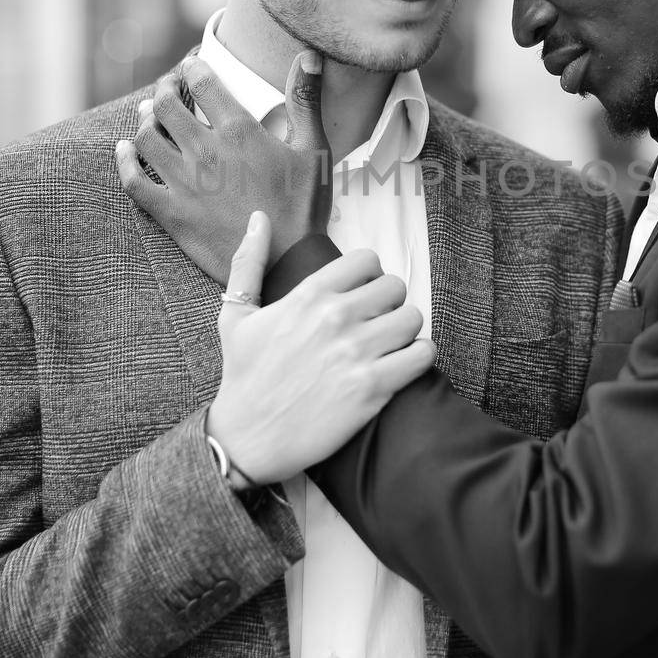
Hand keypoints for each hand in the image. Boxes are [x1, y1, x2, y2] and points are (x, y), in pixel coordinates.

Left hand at [115, 50, 331, 282]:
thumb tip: (308, 56)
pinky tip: (124, 150)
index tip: (193, 64)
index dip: (193, 66)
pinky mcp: (171, 213)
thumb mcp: (314, 149)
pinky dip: (125, 162)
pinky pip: (134, 182)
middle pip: (167, 105)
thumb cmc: (304, 207)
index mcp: (239, 132)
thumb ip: (305, 100)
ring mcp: (184, 183)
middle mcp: (205, 152)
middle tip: (169, 86)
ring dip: (145, 120)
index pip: (203, 82)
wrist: (286, 264)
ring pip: (147, 138)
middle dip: (165, 88)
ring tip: (150, 113)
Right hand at [207, 213, 435, 482]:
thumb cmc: (242, 376)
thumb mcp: (235, 315)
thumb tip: (259, 217)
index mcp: (307, 296)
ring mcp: (356, 353)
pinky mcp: (373, 388)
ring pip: (412, 318)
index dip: (368, 276)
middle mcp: (335, 318)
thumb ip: (248, 262)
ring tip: (389, 345)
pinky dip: (418, 358)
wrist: (247, 439)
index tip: (361, 295)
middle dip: (388, 304)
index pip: (366, 260)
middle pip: (395, 287)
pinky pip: (422, 355)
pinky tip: (400, 366)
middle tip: (376, 323)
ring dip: (405, 331)